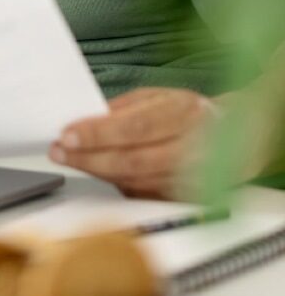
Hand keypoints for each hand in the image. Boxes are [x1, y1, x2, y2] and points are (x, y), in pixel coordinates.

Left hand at [48, 87, 217, 198]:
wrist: (237, 139)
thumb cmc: (189, 113)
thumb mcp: (158, 96)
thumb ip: (123, 108)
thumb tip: (85, 117)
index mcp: (184, 113)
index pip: (134, 126)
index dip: (98, 133)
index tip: (67, 134)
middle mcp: (191, 147)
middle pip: (131, 160)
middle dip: (88, 157)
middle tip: (58, 151)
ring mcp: (190, 178)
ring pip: (135, 181)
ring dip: (97, 171)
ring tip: (69, 159)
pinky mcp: (184, 199)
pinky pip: (142, 194)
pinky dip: (115, 184)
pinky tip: (97, 172)